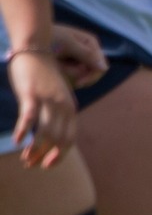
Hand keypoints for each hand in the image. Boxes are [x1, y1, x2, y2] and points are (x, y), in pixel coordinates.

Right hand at [8, 50, 77, 166]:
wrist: (35, 49)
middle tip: (31, 165)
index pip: (70, 139)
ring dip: (35, 150)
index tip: (48, 165)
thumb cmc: (42, 75)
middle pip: (58, 139)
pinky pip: (29, 117)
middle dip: (45, 156)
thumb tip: (48, 135)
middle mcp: (63, 106)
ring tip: (25, 160)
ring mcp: (48, 100)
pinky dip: (24, 131)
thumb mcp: (56, 96)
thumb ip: (55, 113)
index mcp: (70, 108)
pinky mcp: (32, 94)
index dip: (59, 155)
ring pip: (45, 132)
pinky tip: (18, 141)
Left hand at [49, 24, 106, 88]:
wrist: (29, 39)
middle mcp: (87, 52)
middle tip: (61, 75)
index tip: (78, 83)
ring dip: (67, 75)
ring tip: (54, 67)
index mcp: (91, 43)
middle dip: (76, 76)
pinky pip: (72, 78)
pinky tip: (54, 70)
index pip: (100, 65)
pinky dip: (62, 76)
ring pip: (80, 77)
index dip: (92, 76)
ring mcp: (78, 60)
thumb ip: (87, 55)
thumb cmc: (49, 36)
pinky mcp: (69, 67)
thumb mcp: (68, 44)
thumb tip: (105, 68)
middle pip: (92, 74)